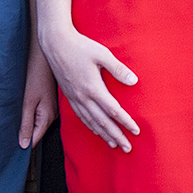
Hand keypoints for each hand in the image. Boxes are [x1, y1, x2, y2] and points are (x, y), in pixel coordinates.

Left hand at [17, 37, 57, 148]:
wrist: (43, 57)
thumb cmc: (35, 77)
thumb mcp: (28, 103)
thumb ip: (26, 125)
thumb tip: (24, 145)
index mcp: (47, 118)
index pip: (34, 140)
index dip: (23, 145)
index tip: (9, 149)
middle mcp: (51, 115)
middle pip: (36, 132)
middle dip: (23, 134)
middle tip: (7, 134)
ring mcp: (50, 107)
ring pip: (36, 123)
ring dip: (25, 123)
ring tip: (13, 120)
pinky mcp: (47, 101)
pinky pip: (37, 114)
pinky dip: (28, 114)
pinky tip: (21, 109)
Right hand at [39, 24, 138, 151]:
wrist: (56, 45)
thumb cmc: (81, 46)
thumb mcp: (102, 54)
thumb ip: (118, 69)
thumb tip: (134, 82)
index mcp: (93, 88)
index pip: (113, 111)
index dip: (125, 122)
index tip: (136, 131)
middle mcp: (83, 97)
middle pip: (102, 122)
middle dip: (116, 136)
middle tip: (127, 148)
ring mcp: (75, 99)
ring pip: (91, 122)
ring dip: (103, 135)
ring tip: (114, 145)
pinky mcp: (69, 97)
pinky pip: (81, 117)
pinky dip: (90, 127)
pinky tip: (96, 131)